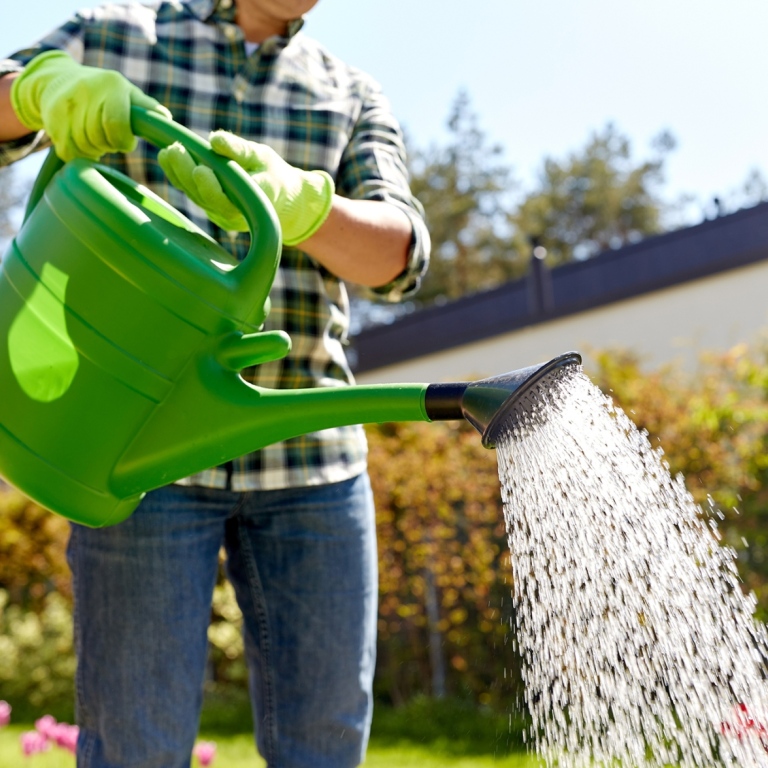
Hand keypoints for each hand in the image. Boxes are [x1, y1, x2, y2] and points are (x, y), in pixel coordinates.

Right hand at [10, 50, 170, 161]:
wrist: (59, 79)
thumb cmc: (107, 94)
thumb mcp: (129, 94)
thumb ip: (147, 108)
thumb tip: (166, 118)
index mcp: (113, 85)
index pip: (117, 125)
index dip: (123, 141)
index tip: (126, 141)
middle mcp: (87, 90)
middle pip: (100, 138)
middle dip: (109, 145)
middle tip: (108, 138)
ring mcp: (66, 103)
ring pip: (84, 146)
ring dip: (93, 150)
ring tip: (94, 138)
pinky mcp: (51, 117)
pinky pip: (68, 151)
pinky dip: (77, 154)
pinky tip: (80, 142)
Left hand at [157, 130, 333, 245]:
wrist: (282, 200)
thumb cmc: (274, 174)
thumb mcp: (262, 156)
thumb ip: (240, 150)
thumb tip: (216, 138)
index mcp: (254, 203)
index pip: (230, 201)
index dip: (212, 188)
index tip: (200, 168)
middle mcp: (235, 215)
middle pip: (206, 198)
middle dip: (188, 174)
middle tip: (175, 150)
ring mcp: (221, 215)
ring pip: (196, 197)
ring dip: (179, 174)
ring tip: (168, 151)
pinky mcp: (212, 209)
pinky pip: (193, 194)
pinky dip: (178, 176)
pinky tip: (167, 158)